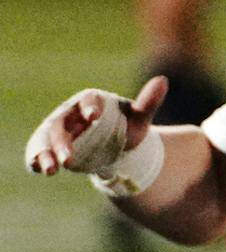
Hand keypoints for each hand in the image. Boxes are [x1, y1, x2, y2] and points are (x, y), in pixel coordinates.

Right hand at [25, 77, 166, 175]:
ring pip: (46, 139)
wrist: (115, 146)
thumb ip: (148, 102)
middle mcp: (70, 113)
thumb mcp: (139, 118)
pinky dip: (36, 159)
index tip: (94, 116)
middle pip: (61, 124)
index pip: (88, 100)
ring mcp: (57, 130)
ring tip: (50, 170)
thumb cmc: (126, 127)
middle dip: (63, 142)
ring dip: (45, 154)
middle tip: (69, 160)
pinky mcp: (50, 146)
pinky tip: (38, 169)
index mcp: (91, 101)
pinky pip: (38, 150)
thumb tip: (163, 80)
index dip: (90, 106)